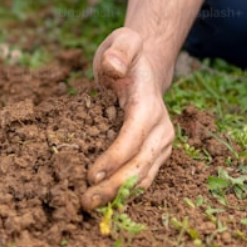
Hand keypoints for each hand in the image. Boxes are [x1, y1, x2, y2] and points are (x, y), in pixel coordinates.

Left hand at [82, 27, 174, 211]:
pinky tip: (102, 201)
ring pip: (142, 178)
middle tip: (84, 201)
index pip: (133, 138)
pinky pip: (141, 179)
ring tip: (88, 205)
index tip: (90, 175)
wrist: (145, 68)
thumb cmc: (126, 55)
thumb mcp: (123, 41)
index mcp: (150, 105)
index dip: (114, 158)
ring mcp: (161, 145)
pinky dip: (123, 193)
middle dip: (113, 186)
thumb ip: (120, 50)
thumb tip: (114, 67)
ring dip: (117, 195)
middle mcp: (162, 129)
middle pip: (140, 165)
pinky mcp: (155, 155)